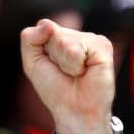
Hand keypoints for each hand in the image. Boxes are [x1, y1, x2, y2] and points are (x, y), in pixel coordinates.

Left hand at [20, 18, 114, 133]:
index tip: (49, 66)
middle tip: (64, 73)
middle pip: (53, 33)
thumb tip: (47, 23)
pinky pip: (79, 48)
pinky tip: (85, 72)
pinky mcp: (103, 46)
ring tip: (75, 73)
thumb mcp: (32, 64)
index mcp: (60, 36)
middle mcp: (77, 35)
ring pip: (65, 40)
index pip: (42, 26)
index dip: (40, 50)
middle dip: (53, 57)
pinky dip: (75, 65)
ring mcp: (91, 39)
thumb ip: (30, 39)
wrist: (74, 110)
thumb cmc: (55, 89)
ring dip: (64, 63)